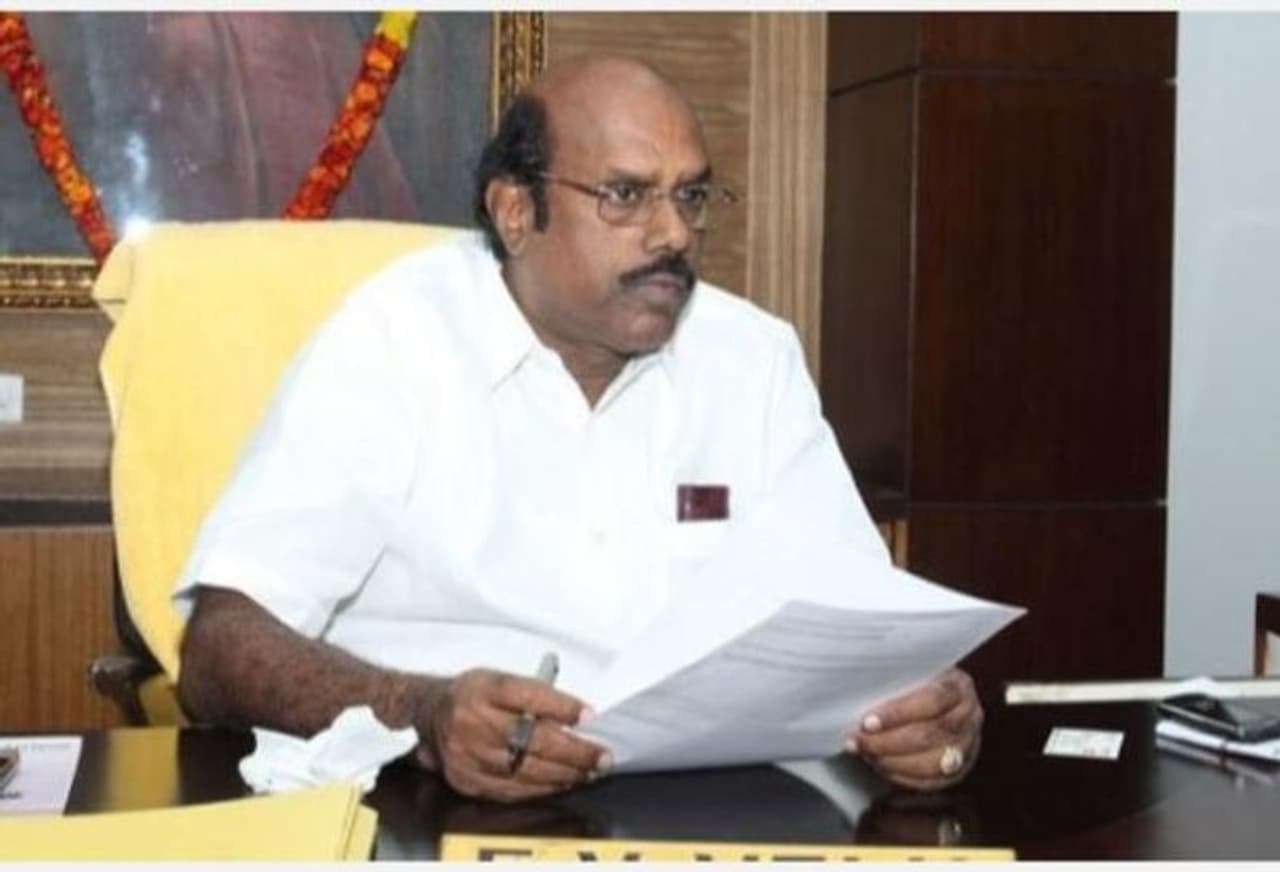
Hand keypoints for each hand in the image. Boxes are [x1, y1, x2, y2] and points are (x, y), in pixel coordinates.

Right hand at [413, 668, 608, 801]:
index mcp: (483, 688)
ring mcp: (467, 754)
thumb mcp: (499, 678)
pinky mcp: (466, 779)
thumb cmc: (471, 694)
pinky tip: (561, 783)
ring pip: (525, 770)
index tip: (588, 716)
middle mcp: (472, 721)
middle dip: (574, 751)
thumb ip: (535, 695)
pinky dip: (541, 788)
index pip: (527, 694)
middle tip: (600, 756)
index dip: (561, 707)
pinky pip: (511, 790)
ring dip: (564, 773)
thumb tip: (578, 716)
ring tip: (588, 771)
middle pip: (532, 739)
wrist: (428, 714)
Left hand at [846, 668, 982, 791]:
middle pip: (930, 735)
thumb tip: (857, 690)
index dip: (898, 713)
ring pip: (933, 763)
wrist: (939, 699)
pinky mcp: (961, 768)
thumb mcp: (910, 671)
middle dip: (888, 742)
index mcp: (959, 686)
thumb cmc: (917, 682)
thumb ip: (893, 680)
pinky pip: (933, 781)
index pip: (932, 700)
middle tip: (858, 741)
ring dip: (893, 761)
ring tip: (867, 754)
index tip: (867, 722)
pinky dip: (903, 777)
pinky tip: (881, 766)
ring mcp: (969, 745)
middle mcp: (970, 715)